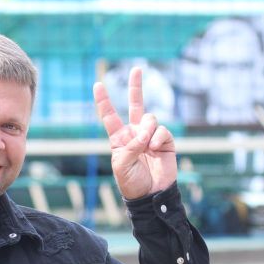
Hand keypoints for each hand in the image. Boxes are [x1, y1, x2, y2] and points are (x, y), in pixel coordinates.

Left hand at [93, 67, 176, 199]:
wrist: (150, 195)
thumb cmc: (131, 182)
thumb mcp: (121, 166)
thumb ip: (130, 147)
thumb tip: (145, 132)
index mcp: (119, 139)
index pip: (110, 116)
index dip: (104, 101)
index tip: (98, 84)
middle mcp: (135, 133)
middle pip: (135, 105)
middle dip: (136, 87)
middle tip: (136, 68)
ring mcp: (151, 135)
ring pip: (149, 118)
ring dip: (147, 129)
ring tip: (147, 145)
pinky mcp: (165, 141)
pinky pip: (162, 130)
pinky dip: (158, 138)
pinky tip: (156, 149)